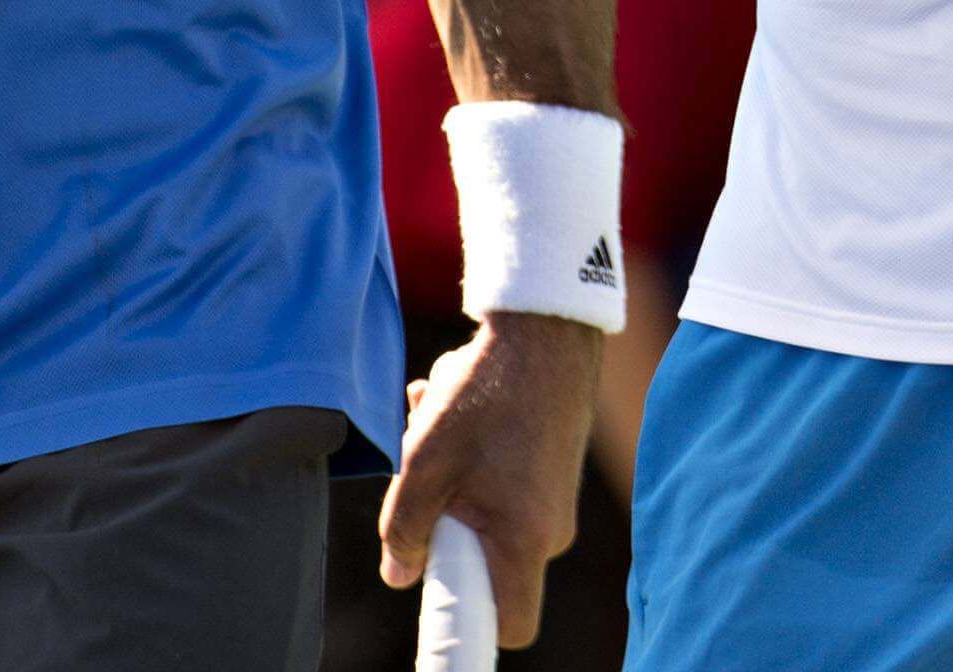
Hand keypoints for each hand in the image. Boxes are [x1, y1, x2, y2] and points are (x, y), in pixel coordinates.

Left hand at [379, 312, 603, 648]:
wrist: (545, 328)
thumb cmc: (486, 393)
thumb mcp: (425, 461)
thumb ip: (404, 528)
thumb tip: (398, 575)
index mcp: (525, 541)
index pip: (510, 625)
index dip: (471, 624)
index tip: (437, 594)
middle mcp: (551, 529)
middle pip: (482, 559)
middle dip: (442, 518)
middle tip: (422, 464)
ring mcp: (554, 498)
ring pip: (483, 510)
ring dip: (447, 472)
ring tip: (431, 411)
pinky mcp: (550, 469)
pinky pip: (499, 481)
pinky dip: (469, 451)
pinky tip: (448, 399)